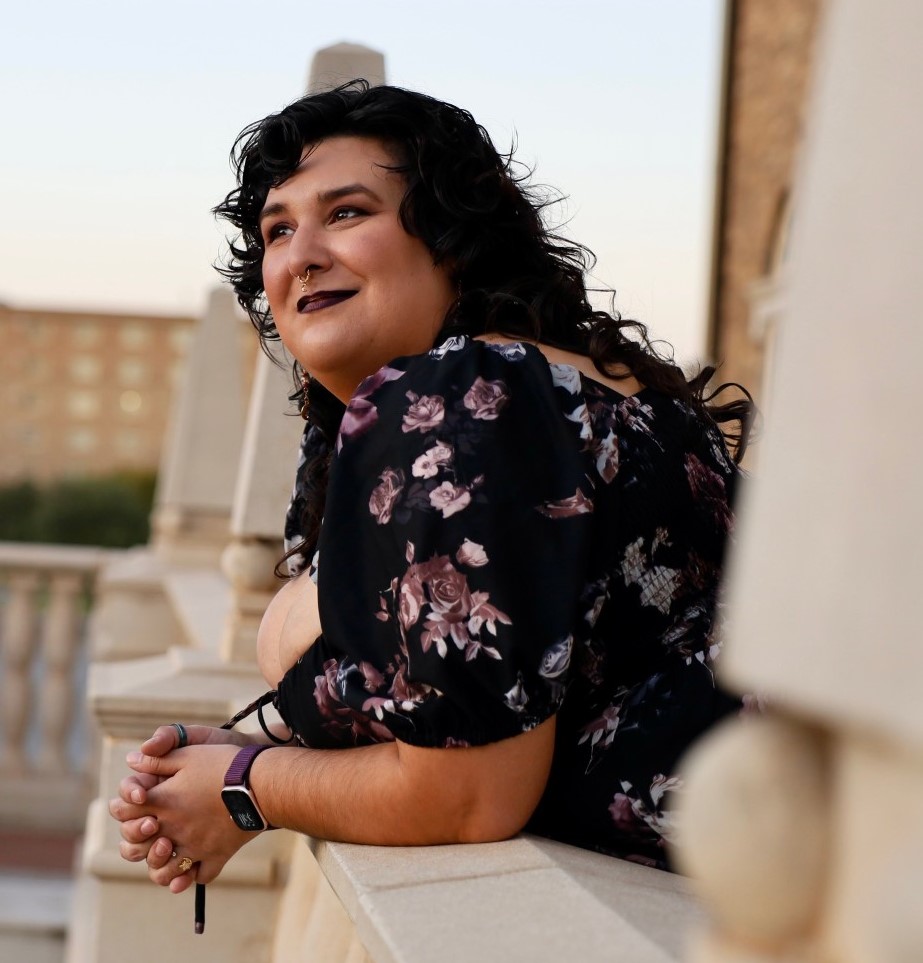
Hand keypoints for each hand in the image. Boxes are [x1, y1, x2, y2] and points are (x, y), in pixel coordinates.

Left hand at [111, 737, 255, 890]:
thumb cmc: (222, 764)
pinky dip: (194, 875)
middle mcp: (172, 829)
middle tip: (148, 832)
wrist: (259, 782)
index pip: (125, 812)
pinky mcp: (217, 855)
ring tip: (168, 856)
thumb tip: (130, 760)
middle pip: (138, 848)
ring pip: (166, 871)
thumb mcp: (187, 754)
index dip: (121, 808)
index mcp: (162, 803)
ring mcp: (194, 847)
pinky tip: (195, 866)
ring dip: (162, 867)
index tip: (131, 803)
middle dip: (136, 842)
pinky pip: (200, 875)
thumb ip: (156, 760)